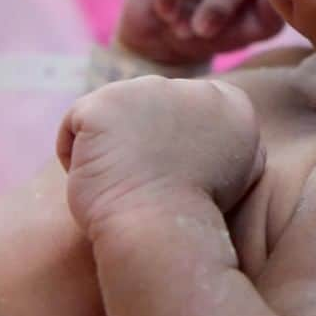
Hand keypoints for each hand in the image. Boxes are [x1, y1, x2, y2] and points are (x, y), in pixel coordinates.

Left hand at [56, 75, 264, 239]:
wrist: (160, 230)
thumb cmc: (194, 216)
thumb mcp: (239, 171)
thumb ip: (226, 137)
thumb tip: (211, 124)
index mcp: (230, 101)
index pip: (188, 110)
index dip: (176, 146)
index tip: (178, 177)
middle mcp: (190, 85)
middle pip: (150, 108)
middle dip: (142, 141)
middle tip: (146, 183)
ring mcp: (145, 87)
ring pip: (114, 115)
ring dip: (111, 147)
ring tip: (122, 183)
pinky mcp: (103, 102)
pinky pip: (76, 126)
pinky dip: (76, 156)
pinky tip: (97, 178)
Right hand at [116, 0, 282, 65]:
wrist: (162, 42)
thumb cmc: (210, 36)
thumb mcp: (244, 35)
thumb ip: (268, 19)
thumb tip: (273, 0)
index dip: (262, 1)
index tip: (246, 29)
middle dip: (221, 2)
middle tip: (202, 32)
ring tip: (180, 28)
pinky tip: (165, 10)